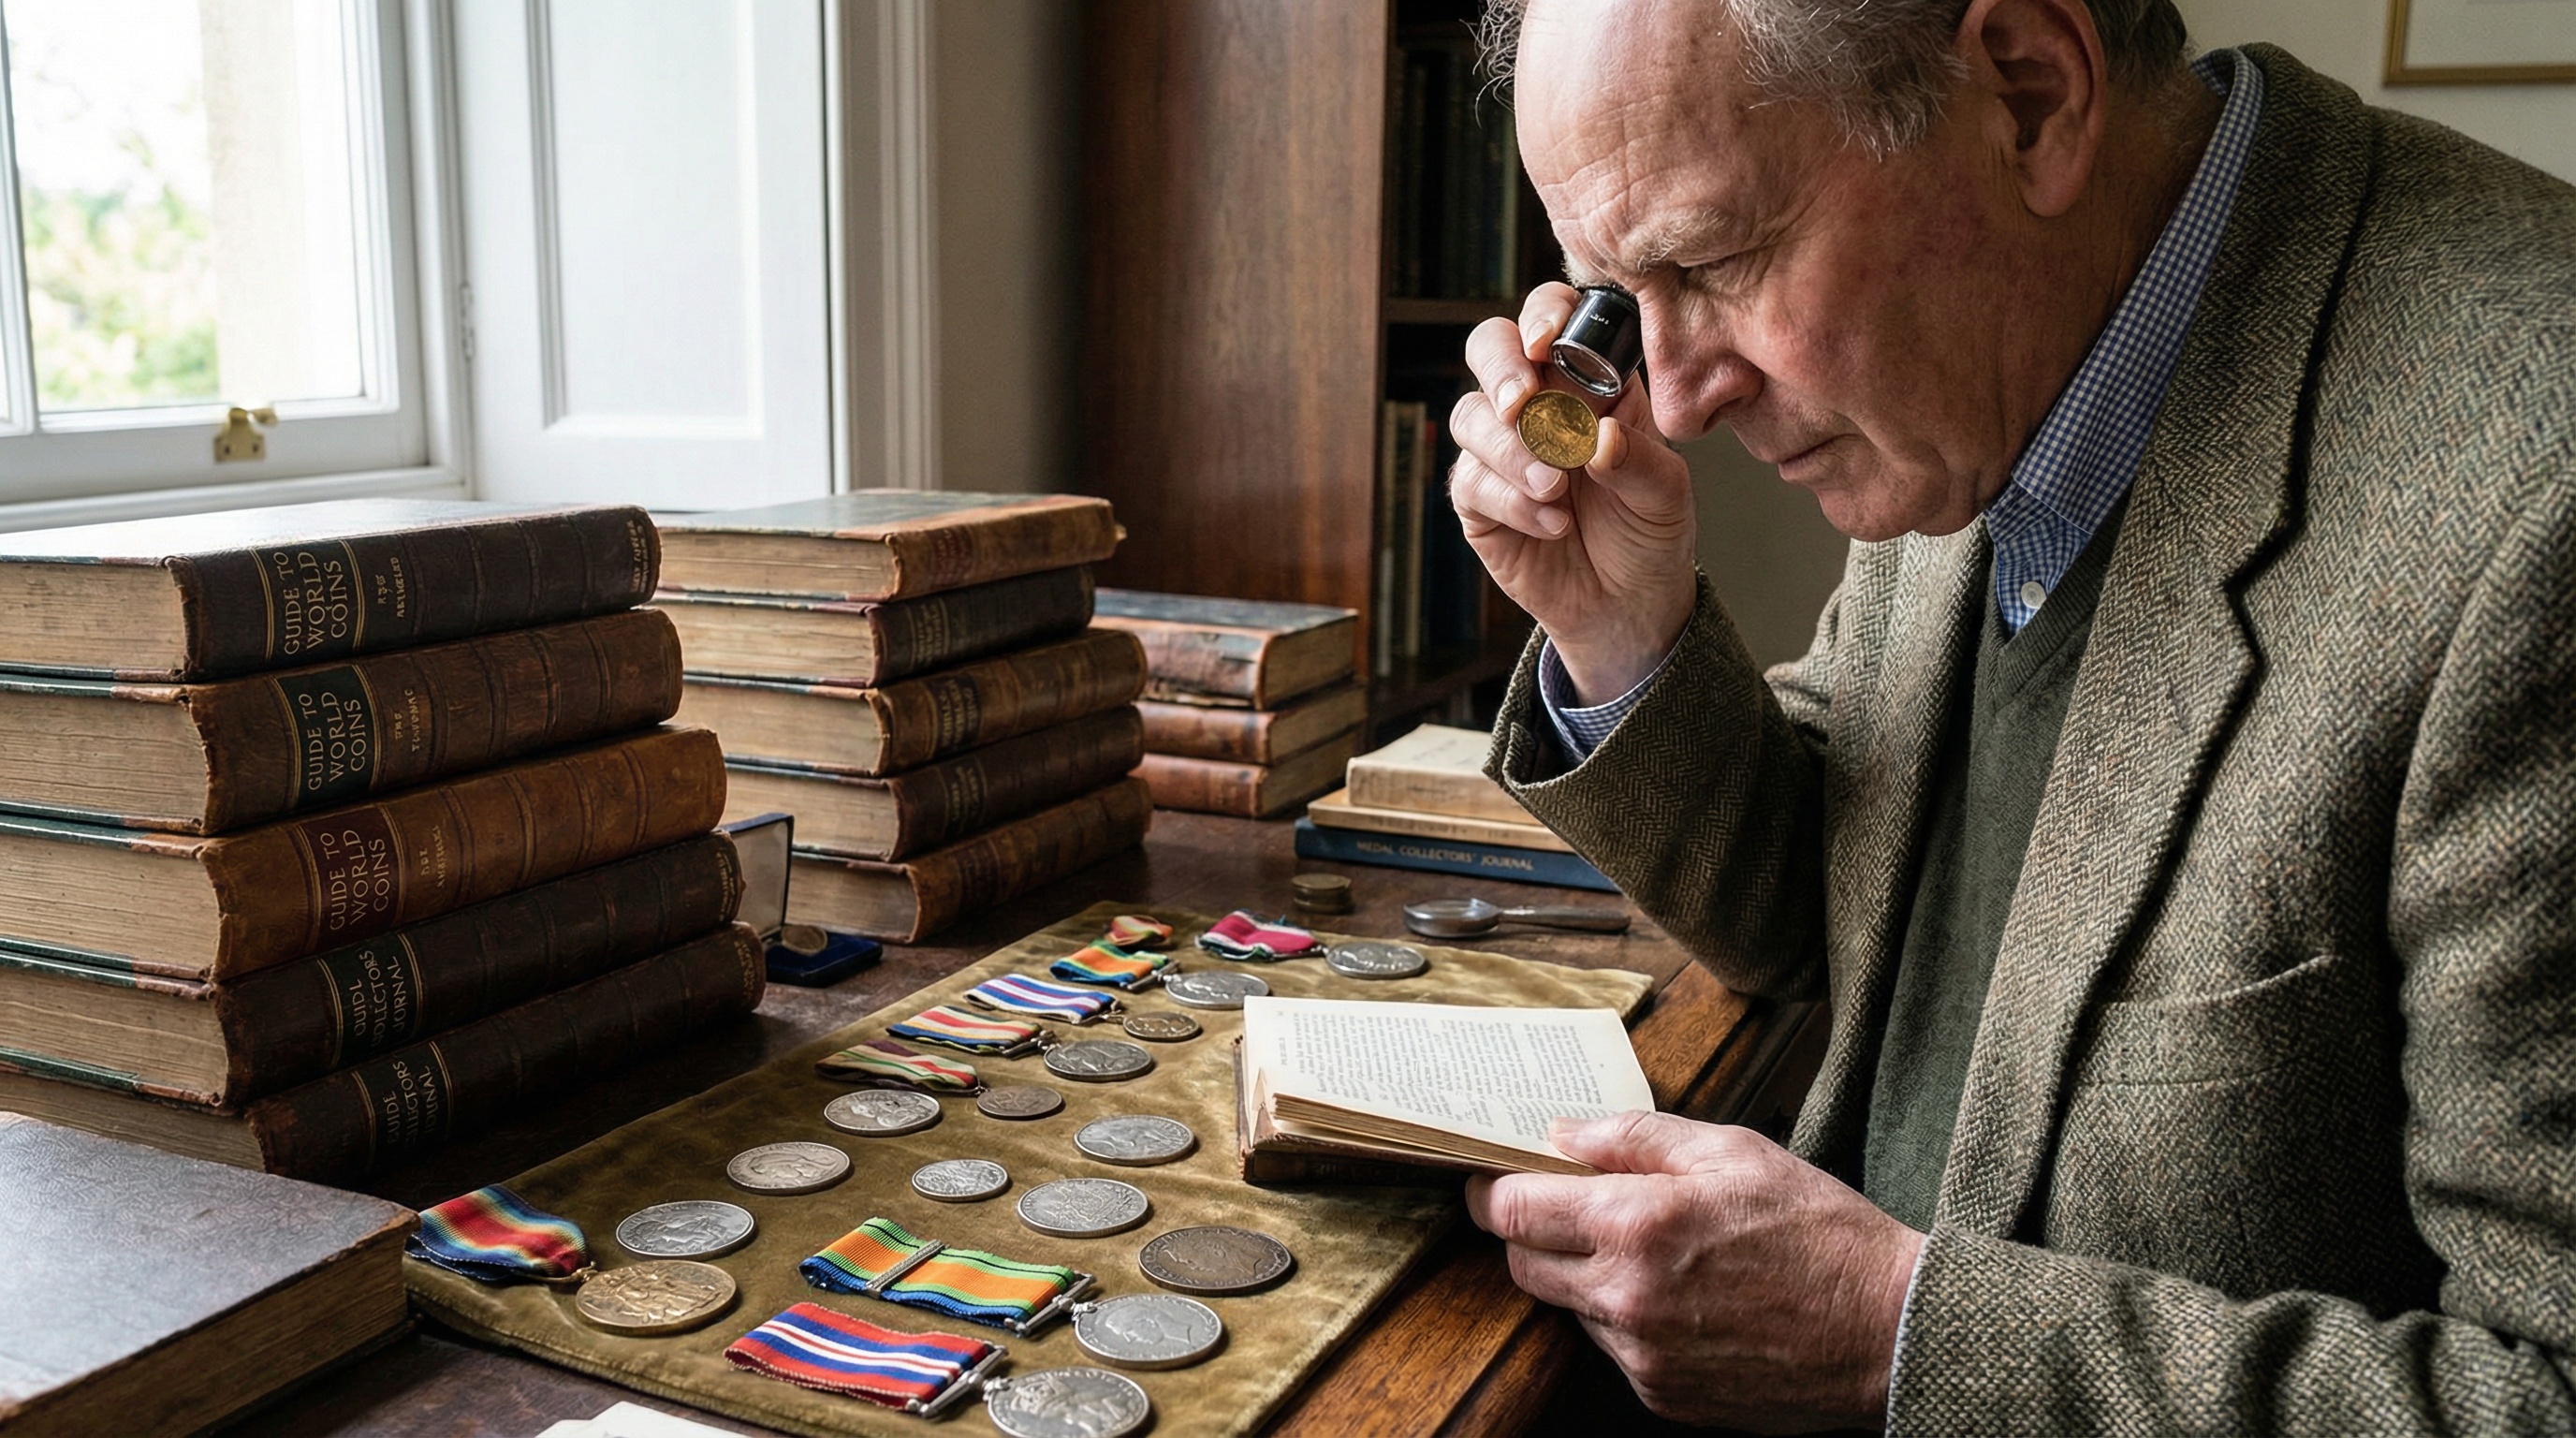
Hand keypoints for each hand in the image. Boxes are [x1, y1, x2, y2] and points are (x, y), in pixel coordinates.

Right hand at [1451, 283, 1698, 704]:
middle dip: (1500, 369)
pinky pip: (1472, 480)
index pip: (1553, 318)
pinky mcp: (1478, 498)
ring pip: (1470, 415)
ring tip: (1557, 487)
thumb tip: (1597, 435)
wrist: (1627, 606)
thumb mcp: (1667, 494)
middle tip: (1523, 405)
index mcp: (1588, 380)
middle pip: (1489, 347)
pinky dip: (1513, 501)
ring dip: (1512, 449)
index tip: (1546, 344)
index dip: (1543, 316)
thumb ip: (1638, 458)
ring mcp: (1501, 448)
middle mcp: (1538, 402)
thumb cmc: (1649, 534)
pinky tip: (1553, 524)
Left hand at [1465, 1112, 1923, 1432]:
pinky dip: (1627, 1320)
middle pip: (1524, 1263)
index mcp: (1637, 1224)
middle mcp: (1626, 1296)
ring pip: (1569, 1307)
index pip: (1512, 1211)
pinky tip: (1682, 1298)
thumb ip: (1634, 1137)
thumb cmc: (1818, 1231)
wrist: (1887, 1331)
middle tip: (1567, 1208)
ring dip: (1585, 1277)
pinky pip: (1613, 1348)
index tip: (1489, 1181)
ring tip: (1652, 1252)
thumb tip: (1562, 1133)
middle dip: (1532, 1232)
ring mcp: (1641, 1354)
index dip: (1491, 1191)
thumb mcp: (1731, 1151)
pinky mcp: (1662, 1394)